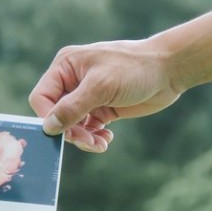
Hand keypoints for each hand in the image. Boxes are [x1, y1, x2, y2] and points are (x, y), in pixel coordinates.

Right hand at [28, 38, 181, 152]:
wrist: (169, 70)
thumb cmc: (135, 68)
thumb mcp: (101, 87)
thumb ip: (72, 107)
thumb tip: (48, 127)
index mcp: (66, 66)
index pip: (42, 97)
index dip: (49, 118)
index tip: (65, 133)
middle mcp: (73, 80)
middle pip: (56, 114)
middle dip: (70, 131)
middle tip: (88, 142)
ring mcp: (88, 95)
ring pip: (73, 125)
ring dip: (84, 138)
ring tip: (100, 144)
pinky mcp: (103, 107)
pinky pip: (89, 128)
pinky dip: (95, 137)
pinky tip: (106, 139)